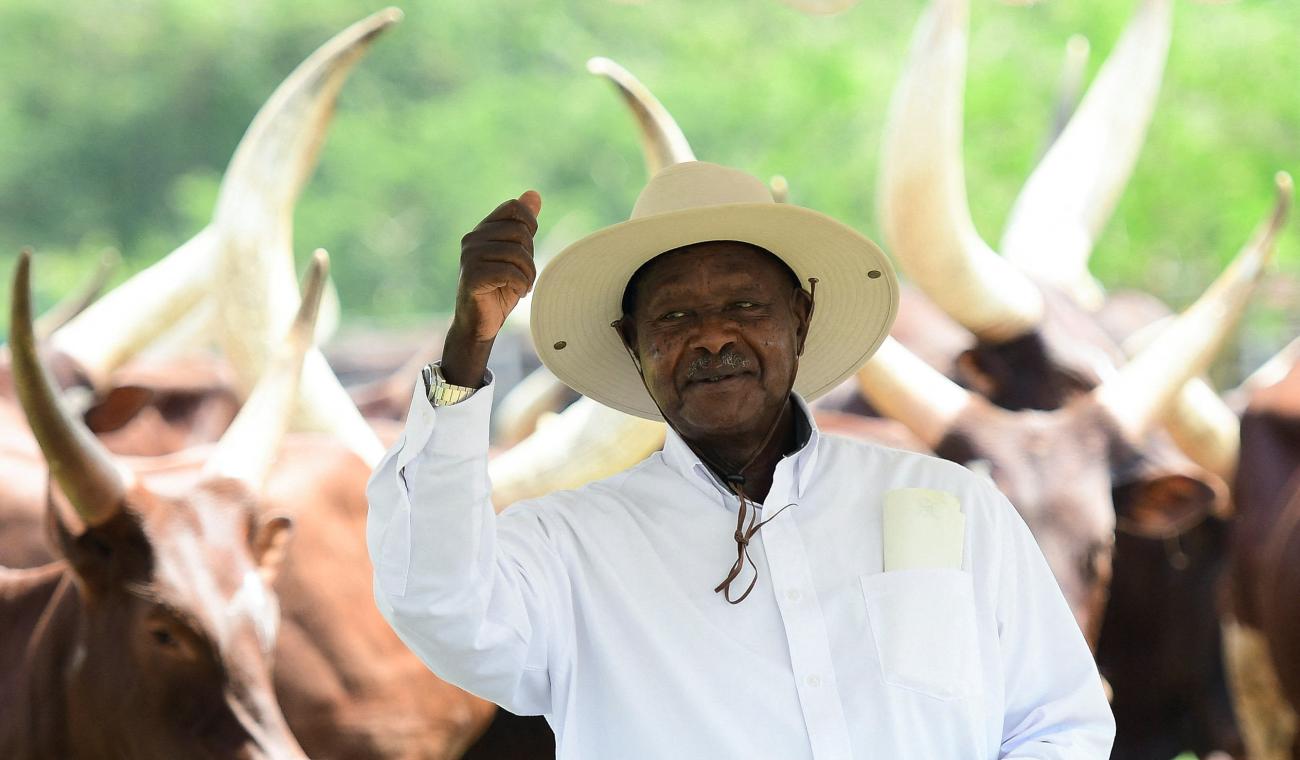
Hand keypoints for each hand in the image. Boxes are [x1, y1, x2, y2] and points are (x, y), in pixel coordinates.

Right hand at [441, 191, 541, 386]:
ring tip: (522, 286)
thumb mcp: (516, 255)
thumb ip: (523, 226)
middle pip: (520, 231)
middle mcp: (472, 239)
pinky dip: (520, 285)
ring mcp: (469, 257)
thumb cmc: (499, 290)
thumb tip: (533, 194)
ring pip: (517, 252)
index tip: (527, 249)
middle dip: (531, 256)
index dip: (530, 225)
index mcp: (482, 230)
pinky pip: (509, 272)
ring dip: (528, 274)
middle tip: (525, 276)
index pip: (514, 207)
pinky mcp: (471, 276)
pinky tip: (516, 293)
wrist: (480, 324)